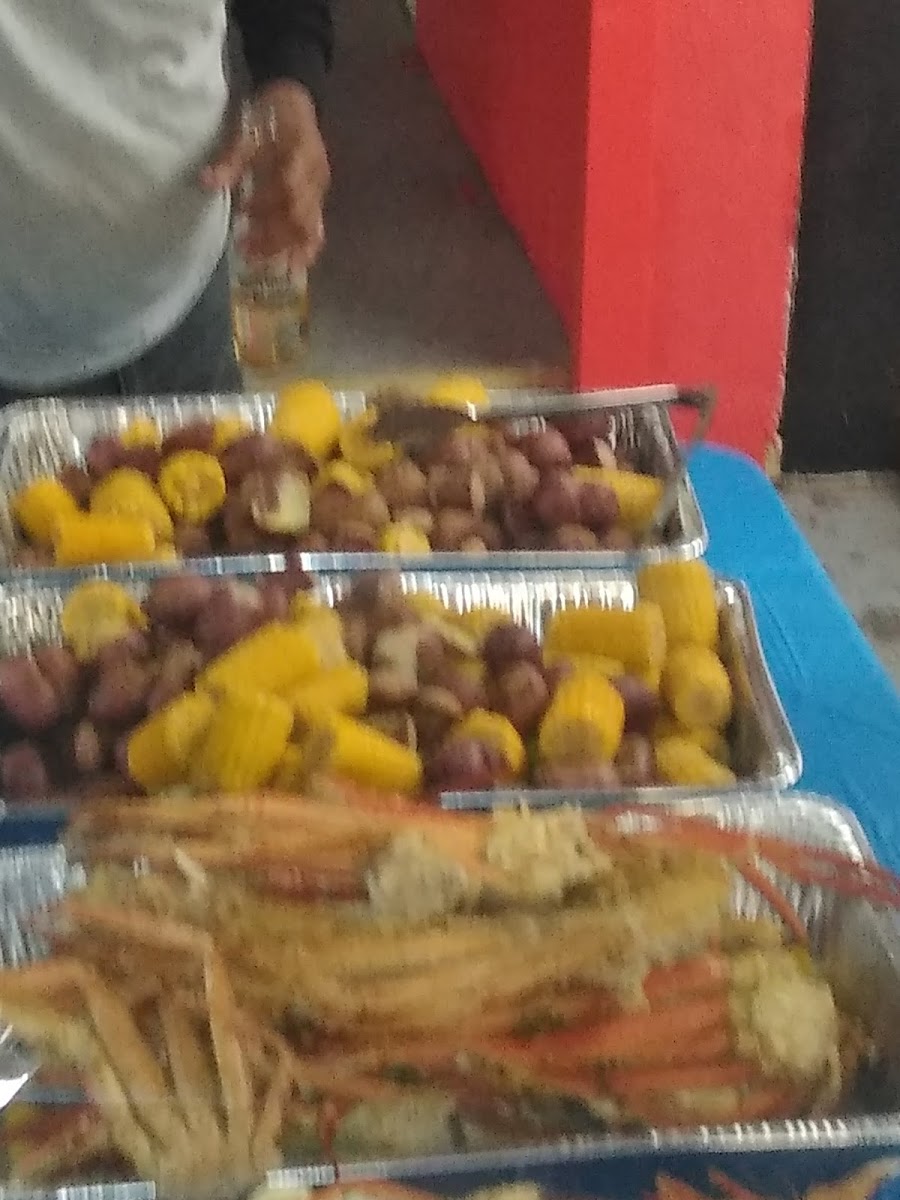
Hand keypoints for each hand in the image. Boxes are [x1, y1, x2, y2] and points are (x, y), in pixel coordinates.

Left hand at [202, 81, 330, 267]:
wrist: (295, 99)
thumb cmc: (270, 114)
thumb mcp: (247, 131)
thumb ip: (230, 160)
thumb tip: (206, 183)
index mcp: (300, 157)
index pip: (291, 194)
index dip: (269, 214)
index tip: (244, 225)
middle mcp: (315, 178)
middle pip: (301, 219)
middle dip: (274, 239)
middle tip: (244, 252)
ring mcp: (320, 190)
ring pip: (309, 229)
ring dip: (284, 247)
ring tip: (259, 262)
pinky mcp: (319, 198)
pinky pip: (314, 228)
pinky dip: (300, 247)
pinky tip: (284, 261)